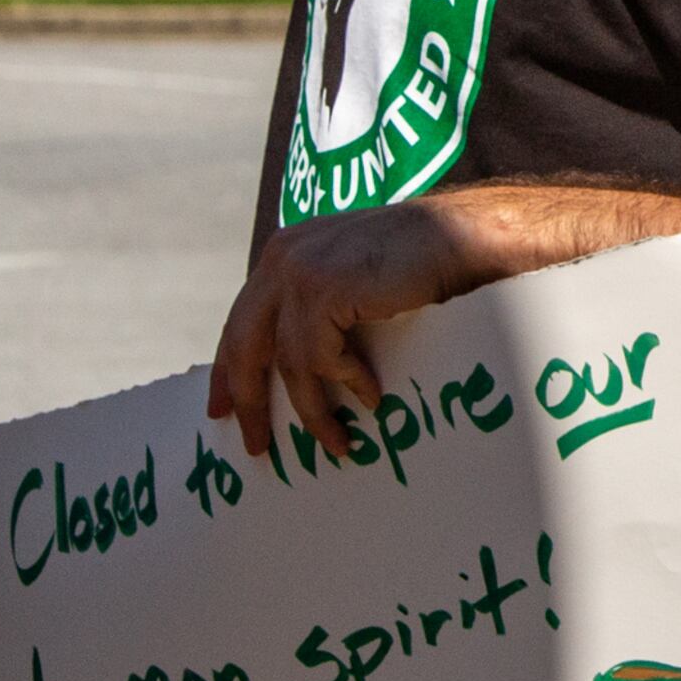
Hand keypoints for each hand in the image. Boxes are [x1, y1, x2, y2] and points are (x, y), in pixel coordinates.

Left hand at [210, 200, 488, 462]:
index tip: (222, 408)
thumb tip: (300, 366)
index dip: (227, 369)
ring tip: (336, 442)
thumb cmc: (418, 261)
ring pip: (287, 362)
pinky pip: (319, 359)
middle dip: (248, 400)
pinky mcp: (323, 291)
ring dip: (312, 411)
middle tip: (255, 444)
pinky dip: (346, 385)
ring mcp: (299, 272)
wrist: (458, 237)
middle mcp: (282, 258)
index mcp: (284, 253)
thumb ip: (319, 303)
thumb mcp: (352, 279)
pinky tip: (372, 397)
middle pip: (244, 344)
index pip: (241, 320)